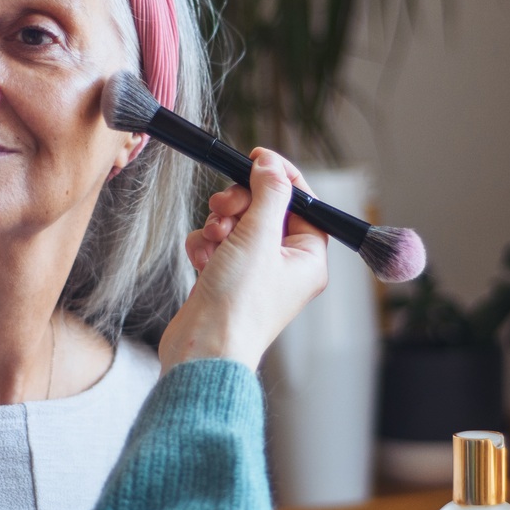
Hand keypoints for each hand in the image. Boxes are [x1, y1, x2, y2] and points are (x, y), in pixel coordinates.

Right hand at [158, 149, 327, 370]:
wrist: (202, 349)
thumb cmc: (238, 305)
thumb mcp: (258, 237)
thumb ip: (268, 194)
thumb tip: (271, 165)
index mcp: (308, 259)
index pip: (303, 204)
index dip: (280, 178)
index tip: (257, 159)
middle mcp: (285, 266)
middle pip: (266, 210)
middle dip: (241, 205)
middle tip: (226, 207)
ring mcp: (254, 274)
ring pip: (237, 225)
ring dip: (220, 225)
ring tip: (214, 241)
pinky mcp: (225, 280)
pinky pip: (216, 245)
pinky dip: (205, 246)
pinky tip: (201, 260)